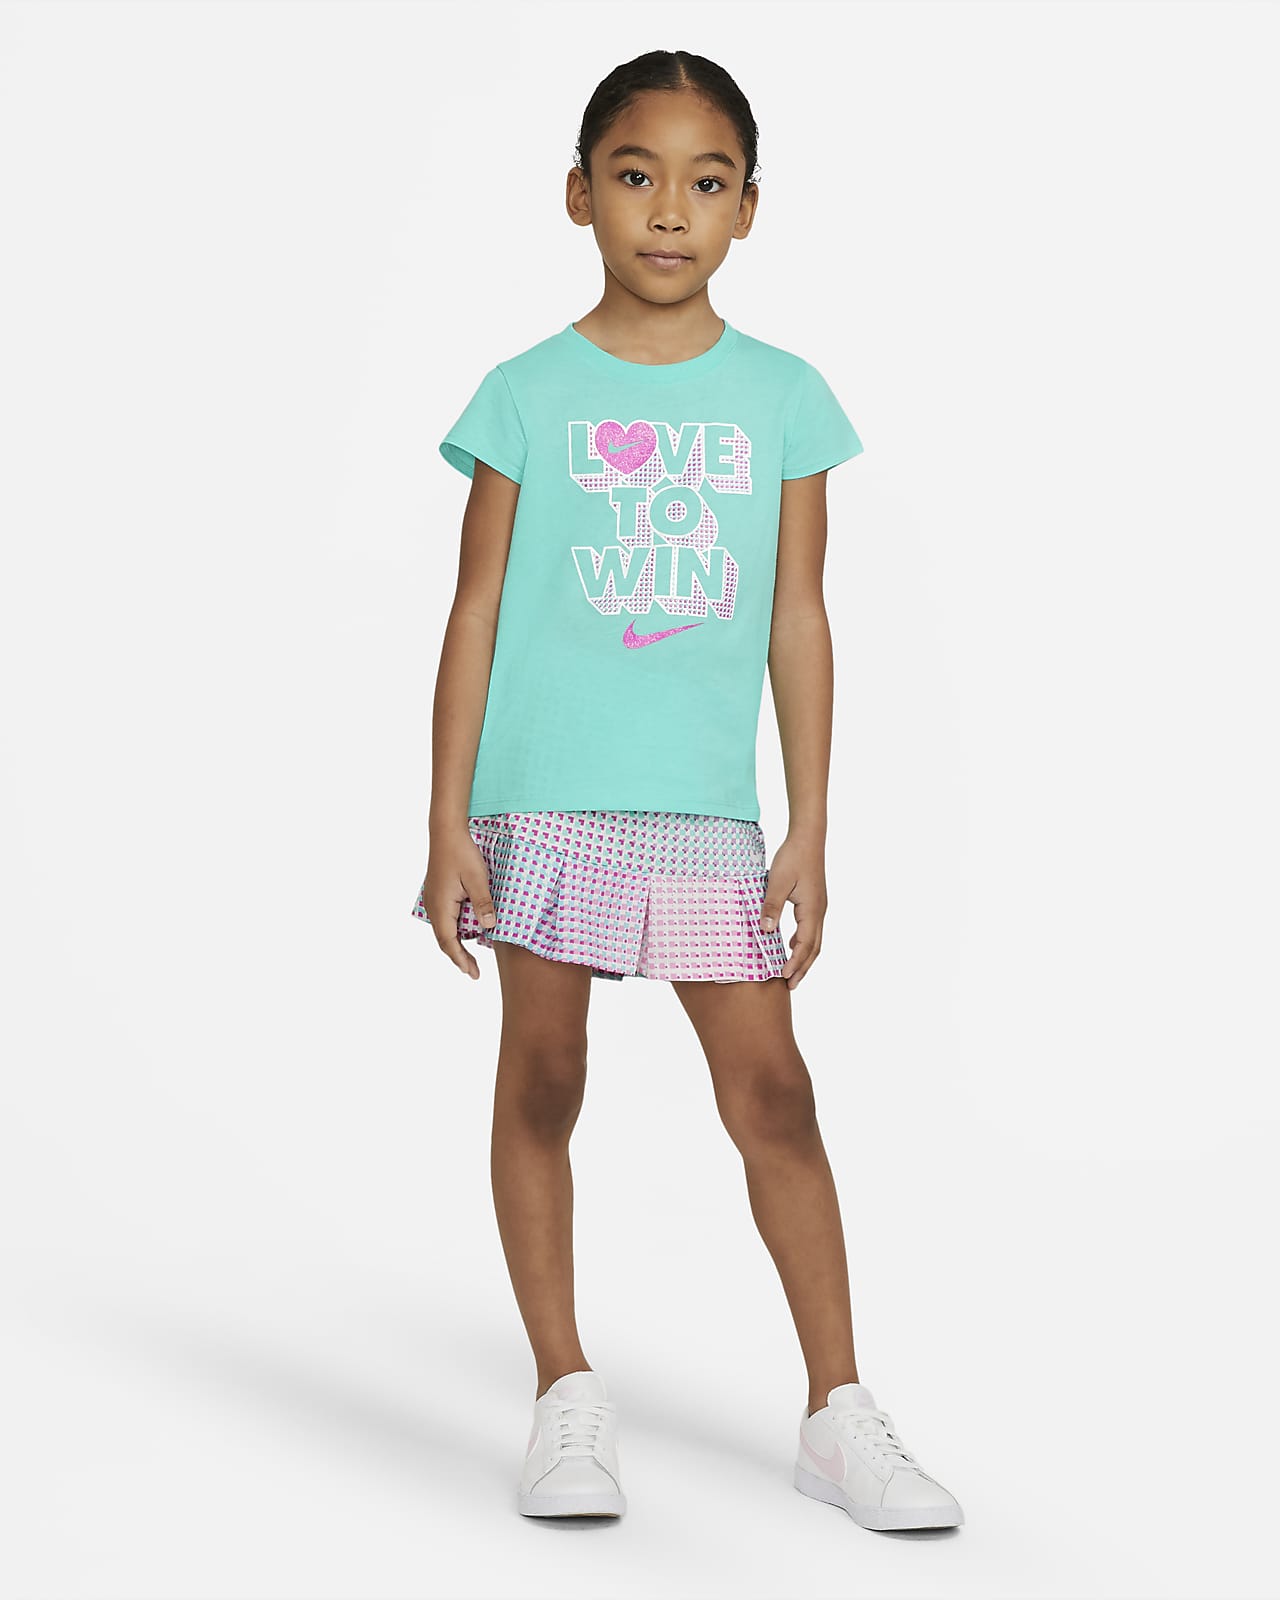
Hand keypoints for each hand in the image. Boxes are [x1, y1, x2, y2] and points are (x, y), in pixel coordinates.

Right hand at [421, 828, 497, 979]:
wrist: (446, 832)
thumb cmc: (462, 854)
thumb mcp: (477, 879)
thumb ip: (483, 904)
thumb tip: (489, 928)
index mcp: (441, 907)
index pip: (449, 942)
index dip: (461, 960)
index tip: (473, 973)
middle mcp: (433, 907)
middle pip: (444, 940)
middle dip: (459, 957)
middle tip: (474, 972)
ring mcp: (433, 900)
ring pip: (444, 930)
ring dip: (456, 944)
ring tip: (470, 957)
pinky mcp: (437, 894)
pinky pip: (444, 919)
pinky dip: (454, 931)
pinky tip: (466, 932)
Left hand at [759, 835, 827, 988]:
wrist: (808, 838)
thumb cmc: (793, 857)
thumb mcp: (778, 882)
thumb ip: (772, 907)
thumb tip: (766, 931)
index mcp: (812, 910)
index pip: (804, 945)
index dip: (794, 963)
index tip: (783, 978)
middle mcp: (819, 912)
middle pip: (814, 948)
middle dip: (803, 968)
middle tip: (790, 986)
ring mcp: (819, 907)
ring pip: (815, 940)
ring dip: (804, 957)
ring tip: (791, 972)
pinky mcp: (815, 902)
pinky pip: (811, 929)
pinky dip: (803, 943)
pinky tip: (790, 944)